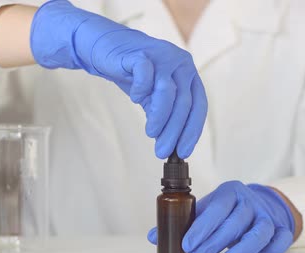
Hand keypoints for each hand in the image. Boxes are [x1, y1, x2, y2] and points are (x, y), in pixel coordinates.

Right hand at [30, 0, 206, 158]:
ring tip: (151, 133)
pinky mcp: (141, 53)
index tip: (182, 152)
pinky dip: (142, 91)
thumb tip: (170, 147)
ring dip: (160, 117)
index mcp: (188, 75)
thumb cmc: (133, 74)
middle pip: (184, 103)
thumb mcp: (153, 98)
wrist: (106, 48)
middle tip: (162, 152)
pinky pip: (146, 75)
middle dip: (174, 131)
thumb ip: (164, 116)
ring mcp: (162, 56)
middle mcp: (181, 64)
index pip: (198, 106)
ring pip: (168, 92)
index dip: (192, 131)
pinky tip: (136, 100)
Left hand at [148, 181, 295, 252]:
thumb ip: (183, 221)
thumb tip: (154, 236)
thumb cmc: (228, 210)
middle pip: (233, 223)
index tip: (186, 244)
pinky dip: (267, 251)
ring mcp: (268, 215)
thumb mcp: (207, 209)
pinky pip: (279, 241)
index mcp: (230, 192)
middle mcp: (250, 201)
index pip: (216, 209)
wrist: (261, 204)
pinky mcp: (281, 229)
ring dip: (241, 250)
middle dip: (212, 243)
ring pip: (258, 233)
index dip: (201, 227)